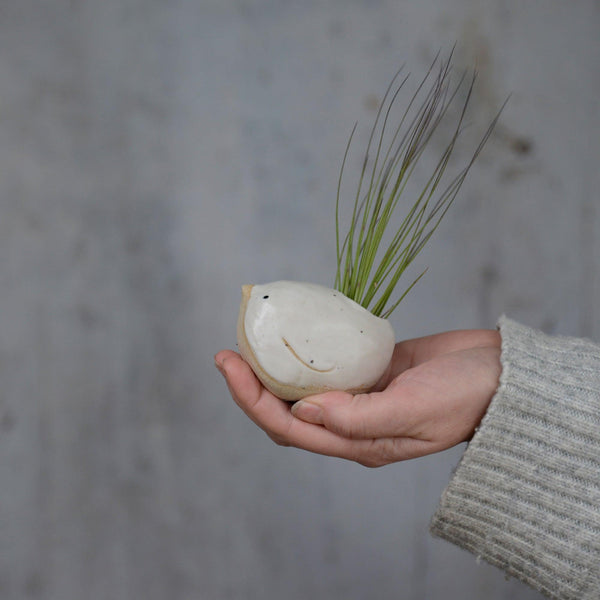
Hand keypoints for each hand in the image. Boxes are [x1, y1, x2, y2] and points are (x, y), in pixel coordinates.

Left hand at [214, 329, 500, 466]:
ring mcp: (360, 396)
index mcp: (358, 442)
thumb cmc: (464, 396)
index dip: (252, 400)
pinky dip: (304, 352)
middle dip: (252, 385)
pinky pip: (328, 364)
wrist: (499, 375)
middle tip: (227, 352)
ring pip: (304, 387)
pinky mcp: (370, 371)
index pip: (290, 428)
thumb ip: (358, 417)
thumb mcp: (413, 410)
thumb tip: (305, 410)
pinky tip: (292, 334)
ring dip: (274, 369)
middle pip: (287, 410)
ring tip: (250, 341)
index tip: (230, 367)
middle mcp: (352, 423)